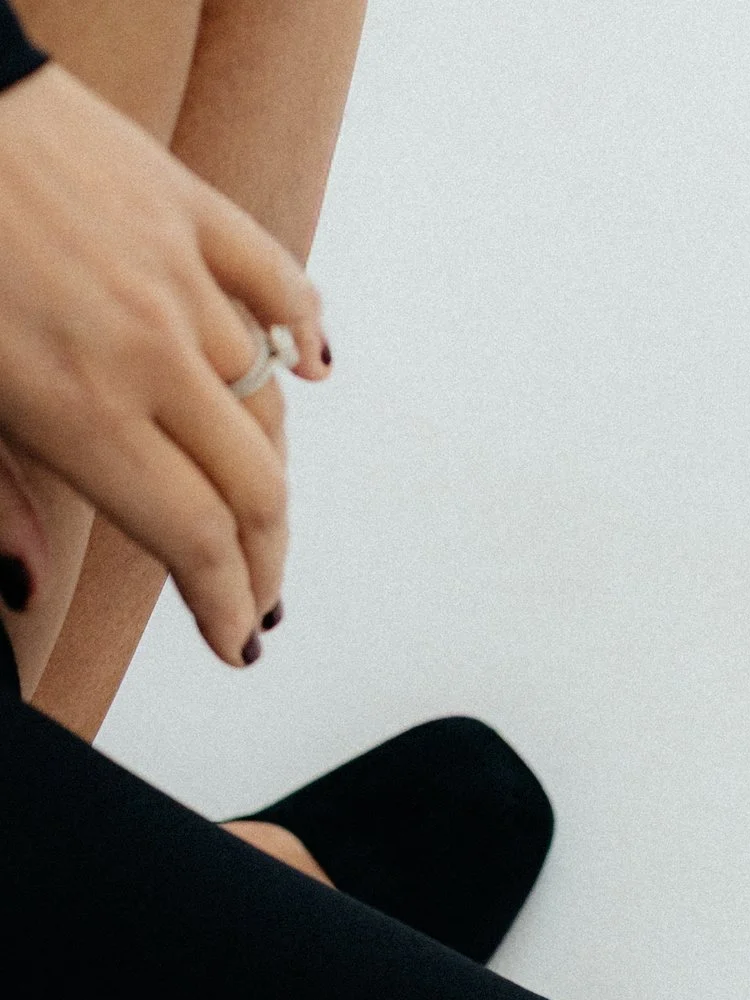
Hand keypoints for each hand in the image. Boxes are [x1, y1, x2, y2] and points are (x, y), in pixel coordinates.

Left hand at [0, 58, 326, 664]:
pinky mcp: (184, 203)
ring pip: (267, 403)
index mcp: (81, 413)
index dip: (228, 603)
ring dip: (271, 469)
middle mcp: (147, 352)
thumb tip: (29, 586)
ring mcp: (176, 274)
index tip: (237, 638)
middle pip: (252, 489)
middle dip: (264, 559)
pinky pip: (277, 283)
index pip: (196, 539)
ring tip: (263, 510)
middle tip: (257, 595)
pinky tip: (312, 371)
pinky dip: (305, 333)